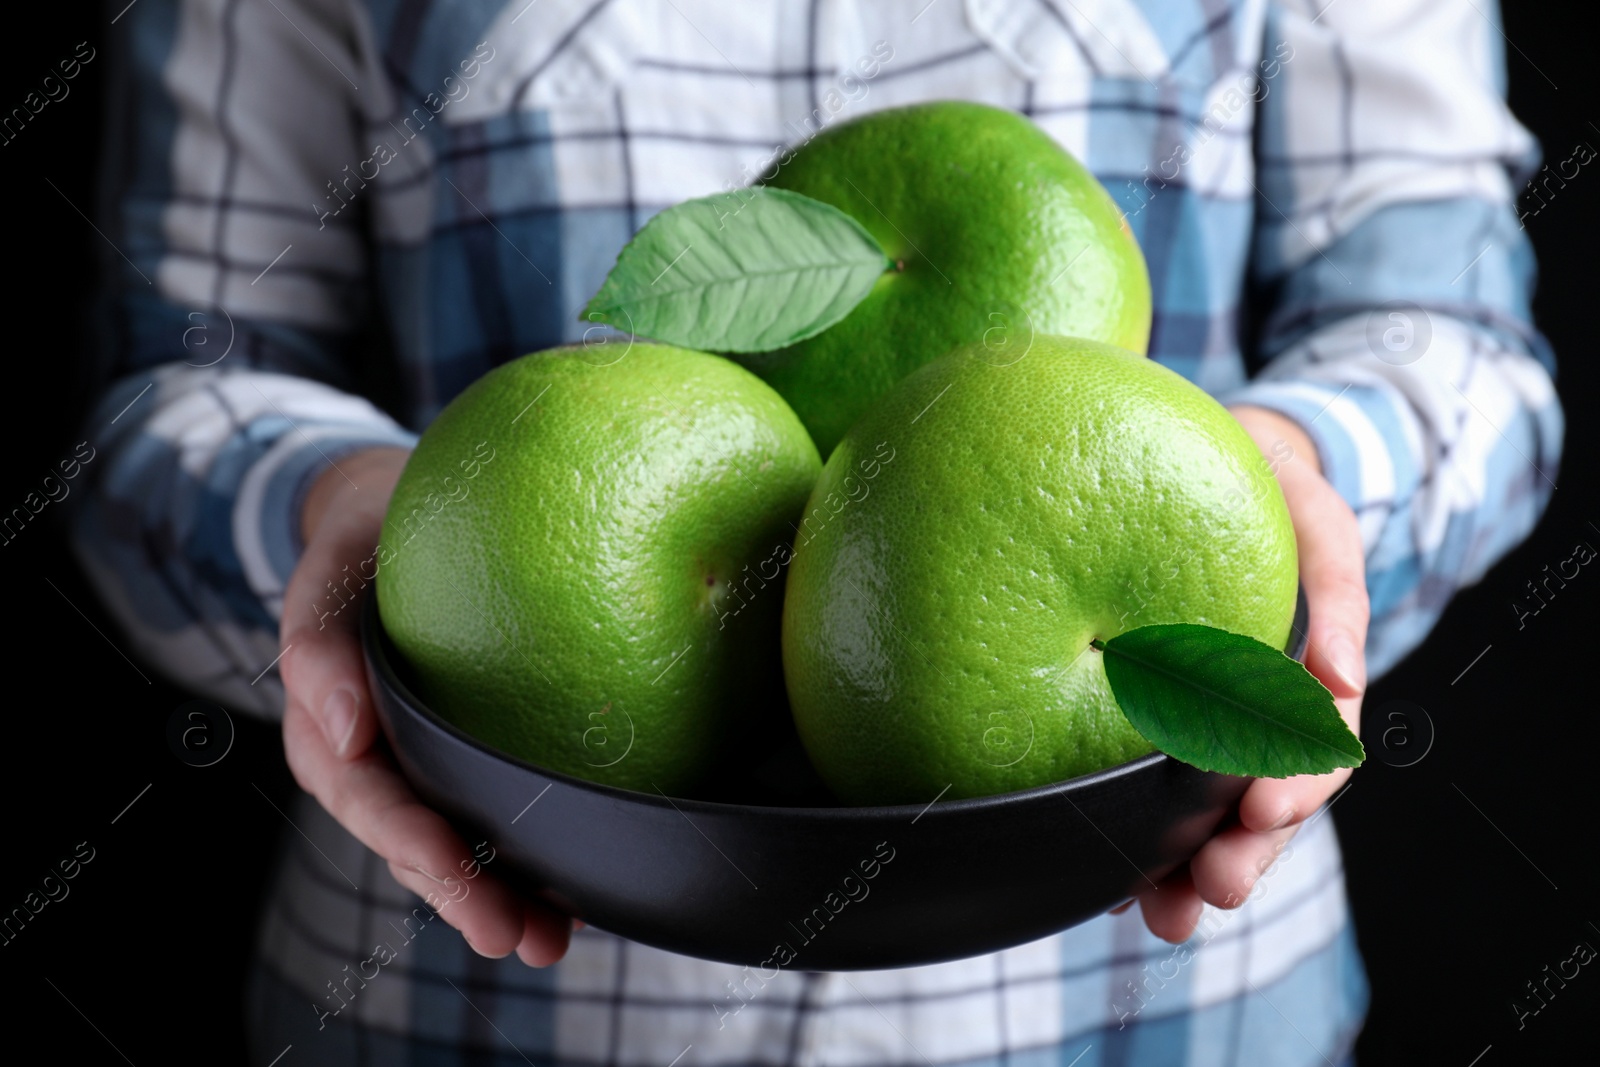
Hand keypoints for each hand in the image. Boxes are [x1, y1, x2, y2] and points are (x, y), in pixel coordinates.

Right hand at [278, 446, 573, 964]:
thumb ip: (316, 632)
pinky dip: (524, 869)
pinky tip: (572, 902)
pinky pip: (487, 824)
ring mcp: (420, 768)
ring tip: (548, 941)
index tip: (450, 862)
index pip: (365, 794)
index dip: (406, 835)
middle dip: (458, 892)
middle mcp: (374, 760)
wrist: (401, 516)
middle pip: (410, 841)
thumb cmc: (370, 533)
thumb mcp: (335, 559)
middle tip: (510, 933)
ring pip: (450, 851)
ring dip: (494, 900)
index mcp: (330, 723)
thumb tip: (344, 725)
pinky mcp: (463, 764)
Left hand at [1121, 406, 1368, 941]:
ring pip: (1208, 817)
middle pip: (1264, 804)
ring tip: (1166, 915)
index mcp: (1306, 683)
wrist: (1215, 471)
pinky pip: (1150, 792)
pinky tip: (1115, 883)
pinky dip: (1141, 841)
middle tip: (1217, 889)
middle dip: (1245, 854)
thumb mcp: (1317, 526)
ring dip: (1191, 869)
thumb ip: (1336, 595)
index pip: (1313, 751)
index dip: (1294, 786)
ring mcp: (1208, 727)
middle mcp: (1259, 718)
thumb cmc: (1272, 495)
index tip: (1263, 807)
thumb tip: (1339, 678)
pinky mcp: (1153, 725)